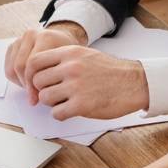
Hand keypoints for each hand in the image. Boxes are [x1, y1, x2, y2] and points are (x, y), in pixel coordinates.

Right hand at [4, 23, 86, 103]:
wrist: (63, 40)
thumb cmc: (66, 55)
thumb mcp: (67, 65)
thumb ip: (56, 78)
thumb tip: (40, 98)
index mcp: (46, 37)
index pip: (32, 64)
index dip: (34, 84)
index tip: (40, 96)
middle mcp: (31, 35)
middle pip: (20, 66)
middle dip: (27, 85)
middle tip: (35, 97)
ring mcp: (20, 39)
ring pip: (12, 68)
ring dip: (21, 82)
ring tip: (32, 89)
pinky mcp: (13, 45)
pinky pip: (8, 66)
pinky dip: (16, 78)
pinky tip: (27, 82)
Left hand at [26, 46, 147, 119]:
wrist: (134, 83)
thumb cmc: (111, 71)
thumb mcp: (85, 55)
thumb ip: (63, 60)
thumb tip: (41, 71)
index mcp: (70, 53)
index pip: (34, 61)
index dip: (32, 74)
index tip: (37, 82)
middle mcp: (70, 68)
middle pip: (37, 82)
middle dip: (43, 90)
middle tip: (54, 93)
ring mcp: (76, 86)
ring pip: (45, 98)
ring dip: (52, 103)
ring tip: (65, 101)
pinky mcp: (81, 105)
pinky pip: (57, 113)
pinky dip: (61, 114)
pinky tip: (71, 110)